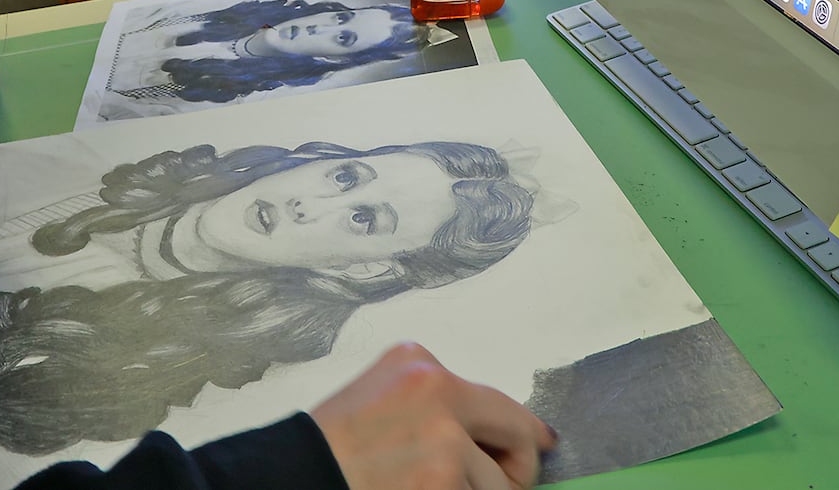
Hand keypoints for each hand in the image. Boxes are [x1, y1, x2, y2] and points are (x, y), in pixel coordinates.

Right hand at [310, 343, 555, 489]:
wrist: (296, 474)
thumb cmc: (330, 446)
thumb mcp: (380, 396)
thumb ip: (433, 403)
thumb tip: (487, 438)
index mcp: (418, 361)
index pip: (493, 398)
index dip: (524, 428)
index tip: (542, 441)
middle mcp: (438, 388)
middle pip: (517, 430)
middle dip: (522, 465)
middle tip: (514, 484)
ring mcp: (446, 439)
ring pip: (498, 485)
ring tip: (429, 486)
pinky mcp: (445, 482)